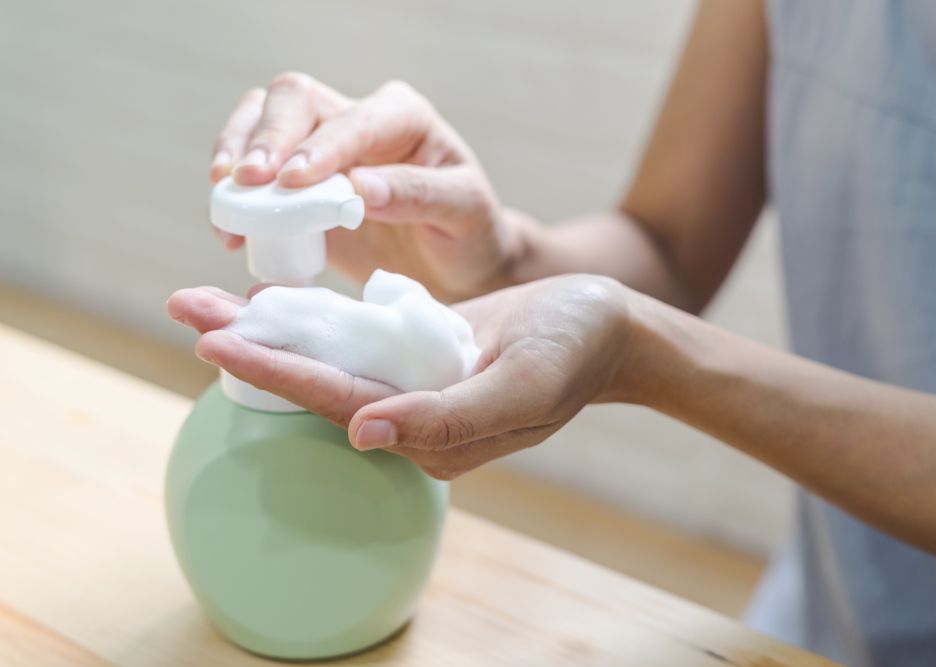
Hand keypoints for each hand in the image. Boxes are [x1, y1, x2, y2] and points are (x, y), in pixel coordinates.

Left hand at [166, 275, 631, 478]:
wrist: (608, 326)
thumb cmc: (576, 351)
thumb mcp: (524, 385)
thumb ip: (448, 417)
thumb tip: (364, 433)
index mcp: (433, 430)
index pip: (341, 402)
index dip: (278, 374)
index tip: (215, 341)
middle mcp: (412, 413)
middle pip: (317, 382)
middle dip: (251, 346)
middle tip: (184, 306)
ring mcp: (412, 383)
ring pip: (327, 357)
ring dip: (268, 327)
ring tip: (205, 298)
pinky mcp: (417, 353)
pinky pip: (354, 338)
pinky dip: (311, 319)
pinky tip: (271, 300)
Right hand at [209, 73, 519, 300]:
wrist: (454, 265)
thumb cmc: (467, 232)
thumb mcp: (464, 213)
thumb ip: (418, 196)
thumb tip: (361, 188)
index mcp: (403, 118)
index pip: (353, 120)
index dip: (321, 147)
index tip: (295, 181)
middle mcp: (356, 121)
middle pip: (294, 101)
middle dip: (266, 139)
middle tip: (246, 181)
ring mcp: (319, 147)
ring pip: (260, 120)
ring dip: (235, 155)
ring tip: (225, 200)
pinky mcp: (294, 184)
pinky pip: (252, 171)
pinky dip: (233, 193)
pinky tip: (229, 224)